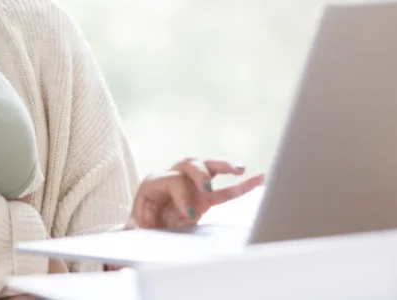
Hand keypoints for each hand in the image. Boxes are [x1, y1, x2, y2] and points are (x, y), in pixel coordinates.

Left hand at [126, 158, 263, 230]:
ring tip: (239, 169)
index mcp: (153, 184)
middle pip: (188, 164)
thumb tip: (153, 232)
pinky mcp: (204, 198)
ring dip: (223, 167)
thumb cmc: (137, 231)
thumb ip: (148, 228)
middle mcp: (172, 178)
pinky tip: (258, 179)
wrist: (139, 233)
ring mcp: (190, 186)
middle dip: (200, 174)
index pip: (172, 180)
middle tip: (206, 189)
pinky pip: (224, 191)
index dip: (183, 195)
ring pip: (207, 167)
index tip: (191, 215)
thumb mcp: (138, 229)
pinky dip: (241, 186)